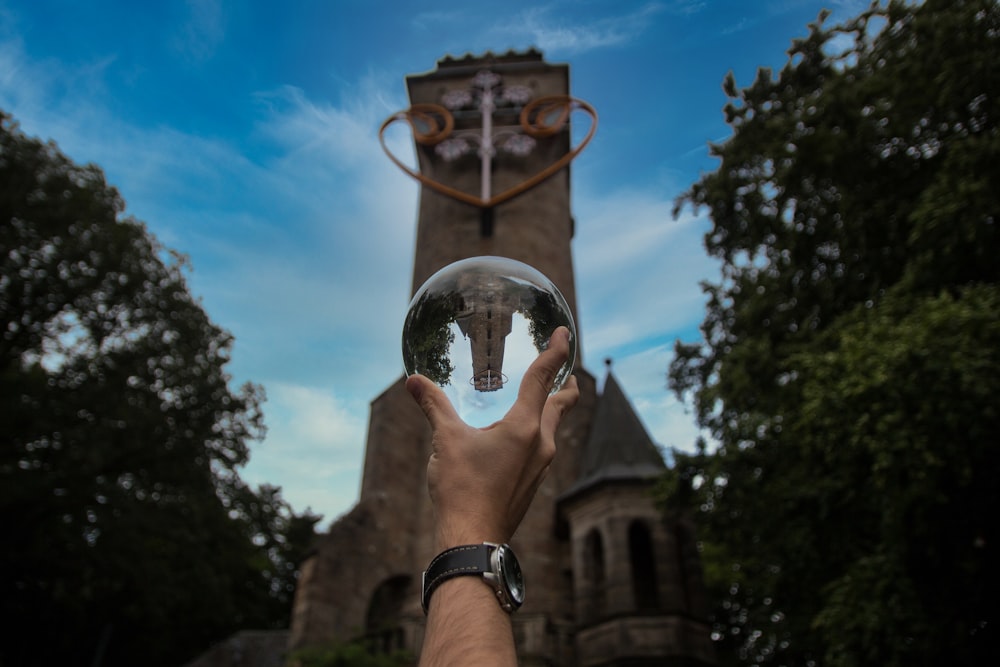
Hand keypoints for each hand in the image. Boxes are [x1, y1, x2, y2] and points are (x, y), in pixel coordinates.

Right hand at [406, 326, 578, 549]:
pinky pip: (542, 448)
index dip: (556, 352)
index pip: (544, 378)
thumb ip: (433, 406)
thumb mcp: (445, 440)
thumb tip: (414, 381)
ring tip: (541, 399)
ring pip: (552, 428)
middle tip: (564, 369)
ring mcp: (540, 466)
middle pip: (560, 404)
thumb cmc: (462, 489)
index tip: (565, 335)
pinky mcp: (532, 482)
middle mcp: (541, 444)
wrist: (473, 539)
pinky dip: (537, 432)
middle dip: (564, 384)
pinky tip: (519, 439)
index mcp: (525, 426)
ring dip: (549, 409)